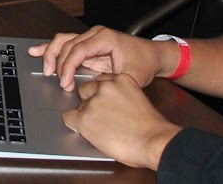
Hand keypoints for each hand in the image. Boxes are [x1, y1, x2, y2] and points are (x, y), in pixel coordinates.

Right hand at [28, 26, 168, 90]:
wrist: (153, 55)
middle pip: (67, 44)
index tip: (64, 82)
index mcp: (105, 38)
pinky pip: (66, 43)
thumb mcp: (132, 76)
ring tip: (43, 67)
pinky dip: (51, 48)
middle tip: (57, 81)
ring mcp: (91, 37)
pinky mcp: (88, 44)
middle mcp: (96, 34)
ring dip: (50, 54)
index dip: (67, 66)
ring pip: (63, 41)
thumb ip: (112, 82)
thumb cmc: (145, 62)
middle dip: (58, 64)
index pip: (78, 50)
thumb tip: (94, 89)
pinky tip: (37, 51)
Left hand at [63, 73, 181, 169]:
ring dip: (86, 114)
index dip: (103, 93)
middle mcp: (105, 87)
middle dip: (92, 101)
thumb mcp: (139, 100)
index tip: (107, 102)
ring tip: (100, 127)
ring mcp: (93, 102)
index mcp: (121, 79)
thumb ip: (122, 96)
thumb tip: (111, 104)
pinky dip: (75, 124)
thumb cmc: (152, 128)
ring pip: (80, 105)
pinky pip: (68, 117)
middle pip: (87, 89)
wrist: (153, 142)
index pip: (102, 81)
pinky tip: (86, 130)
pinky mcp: (84, 118)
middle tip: (102, 116)